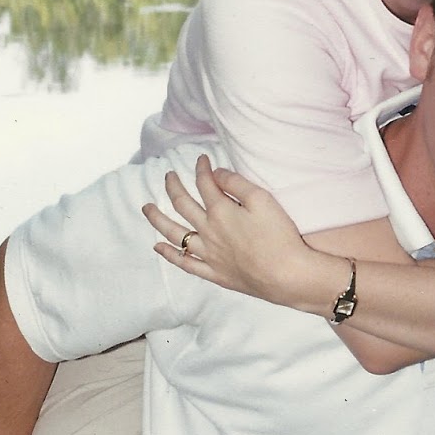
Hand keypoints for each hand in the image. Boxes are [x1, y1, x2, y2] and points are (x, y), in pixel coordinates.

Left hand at [143, 155, 321, 306]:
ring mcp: (208, 254)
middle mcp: (208, 231)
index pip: (204, 183)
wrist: (287, 275)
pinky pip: (185, 263)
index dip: (201, 168)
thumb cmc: (280, 236)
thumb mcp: (263, 200)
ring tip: (146, 208)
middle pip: (183, 204)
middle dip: (173, 186)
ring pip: (175, 233)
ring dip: (158, 218)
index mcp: (221, 210)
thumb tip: (216, 173)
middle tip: (168, 175)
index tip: (201, 159)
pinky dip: (169, 254)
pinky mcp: (214, 273)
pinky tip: (158, 247)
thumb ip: (237, 183)